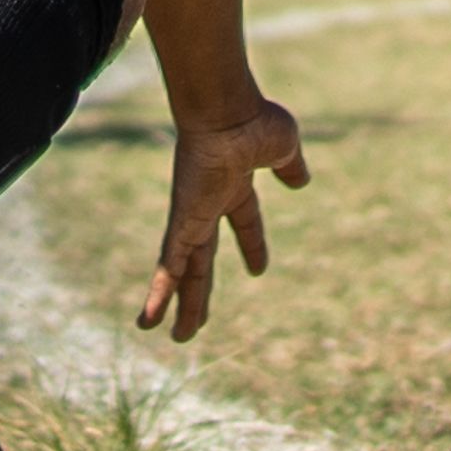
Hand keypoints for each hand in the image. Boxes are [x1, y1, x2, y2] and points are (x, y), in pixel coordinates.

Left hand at [138, 92, 308, 340]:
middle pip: (204, 259)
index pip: (244, 222)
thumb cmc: (254, 121)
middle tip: (198, 317)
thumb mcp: (284, 147)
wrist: (227, 112)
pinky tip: (149, 320)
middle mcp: (209, 205)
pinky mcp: (182, 224)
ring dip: (182, 305)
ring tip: (175, 337)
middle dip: (202, 289)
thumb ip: (290, 165)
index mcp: (235, 186)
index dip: (253, 245)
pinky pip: (168, 266)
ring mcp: (192, 217)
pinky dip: (159, 293)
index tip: (260, 269)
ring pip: (185, 272)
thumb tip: (301, 182)